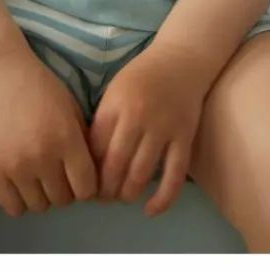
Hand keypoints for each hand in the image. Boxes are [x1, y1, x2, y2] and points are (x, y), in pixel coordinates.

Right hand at [0, 49, 97, 216]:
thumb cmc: (40, 86)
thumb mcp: (71, 108)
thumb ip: (82, 141)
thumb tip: (92, 172)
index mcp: (67, 140)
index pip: (87, 188)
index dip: (87, 185)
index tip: (81, 175)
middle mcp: (43, 158)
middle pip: (64, 200)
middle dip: (66, 189)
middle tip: (59, 173)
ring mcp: (17, 167)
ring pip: (39, 207)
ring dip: (43, 195)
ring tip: (39, 177)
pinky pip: (13, 207)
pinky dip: (21, 201)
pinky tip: (22, 183)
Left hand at [89, 43, 209, 216]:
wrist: (181, 59)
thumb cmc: (142, 76)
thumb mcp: (114, 91)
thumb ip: (103, 121)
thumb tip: (87, 160)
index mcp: (114, 105)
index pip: (95, 149)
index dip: (87, 172)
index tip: (85, 184)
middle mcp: (137, 117)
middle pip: (115, 165)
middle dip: (105, 190)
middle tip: (102, 198)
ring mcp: (163, 128)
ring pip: (141, 174)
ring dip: (128, 194)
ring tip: (122, 198)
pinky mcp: (184, 138)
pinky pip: (174, 175)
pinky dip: (162, 199)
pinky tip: (149, 211)